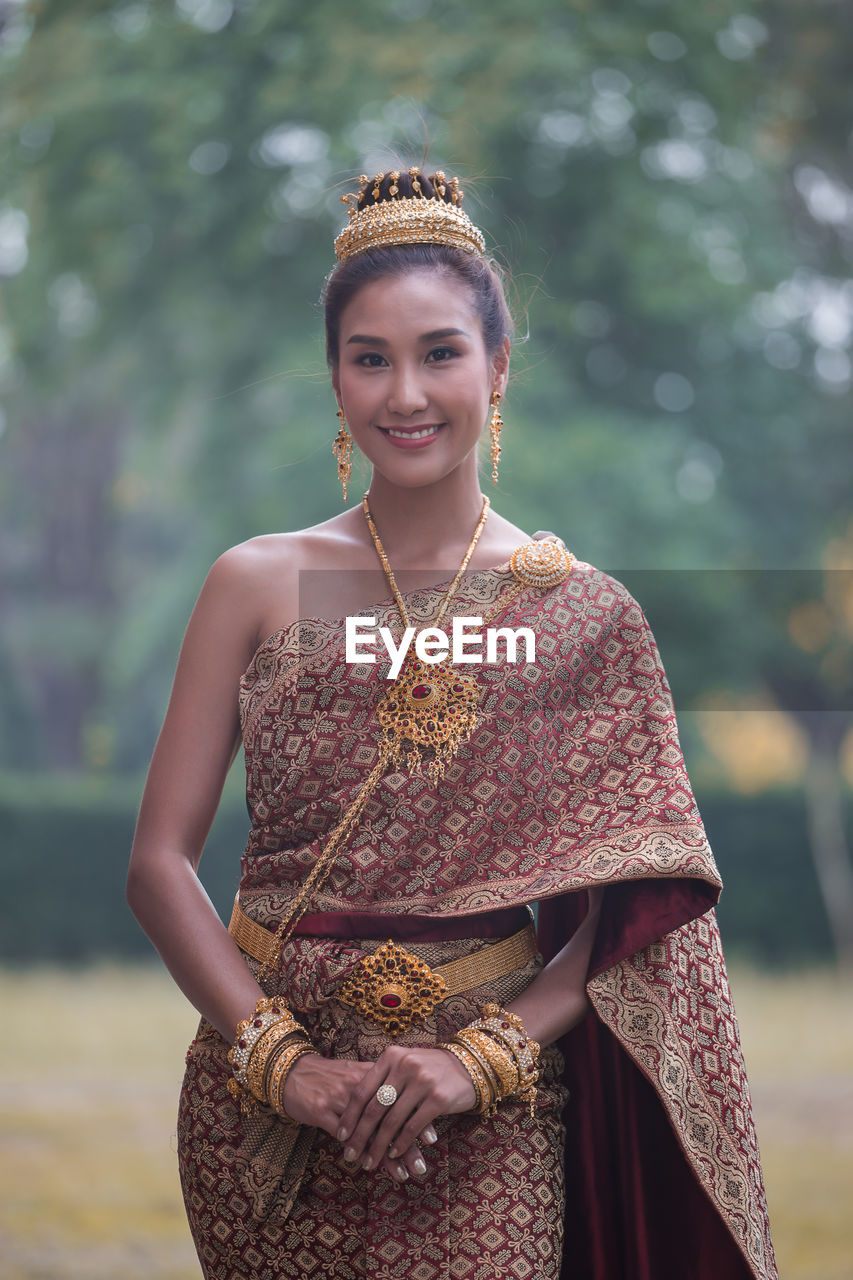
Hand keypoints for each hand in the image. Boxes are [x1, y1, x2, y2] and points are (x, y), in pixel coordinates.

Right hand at [280, 1053, 436, 1183]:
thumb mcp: (356, 1073)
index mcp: (370, 1072)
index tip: (432, 1139)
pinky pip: (344, 1135)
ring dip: (386, 1155)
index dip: (415, 1118)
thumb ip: (379, 1085)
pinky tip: (369, 1165)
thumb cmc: (328, 1075)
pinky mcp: (321, 1110)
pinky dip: (359, 1151)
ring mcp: (339, 1097)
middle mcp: (358, 1084)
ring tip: (402, 1175)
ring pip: (369, 1129)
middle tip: (421, 1165)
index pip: (399, 1098)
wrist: (292, 1071)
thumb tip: (407, 1101)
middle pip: (388, 1116)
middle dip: (407, 1143)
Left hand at [335, 1045, 476, 1177]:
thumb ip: (383, 1079)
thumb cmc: (431, 1069)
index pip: (362, 1090)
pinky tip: (394, 1154)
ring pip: (391, 1121)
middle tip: (350, 1155)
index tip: (340, 1135)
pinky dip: (400, 1144)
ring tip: (370, 1161)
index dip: (349, 1115)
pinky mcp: (438, 1099)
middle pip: (374, 1109)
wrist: (469, 1066)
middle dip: (360, 1136)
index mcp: (391, 1056)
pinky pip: (412, 1127)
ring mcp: (422, 1082)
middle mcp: (404, 1066)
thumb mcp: (405, 1064)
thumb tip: (355, 1109)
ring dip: (378, 1146)